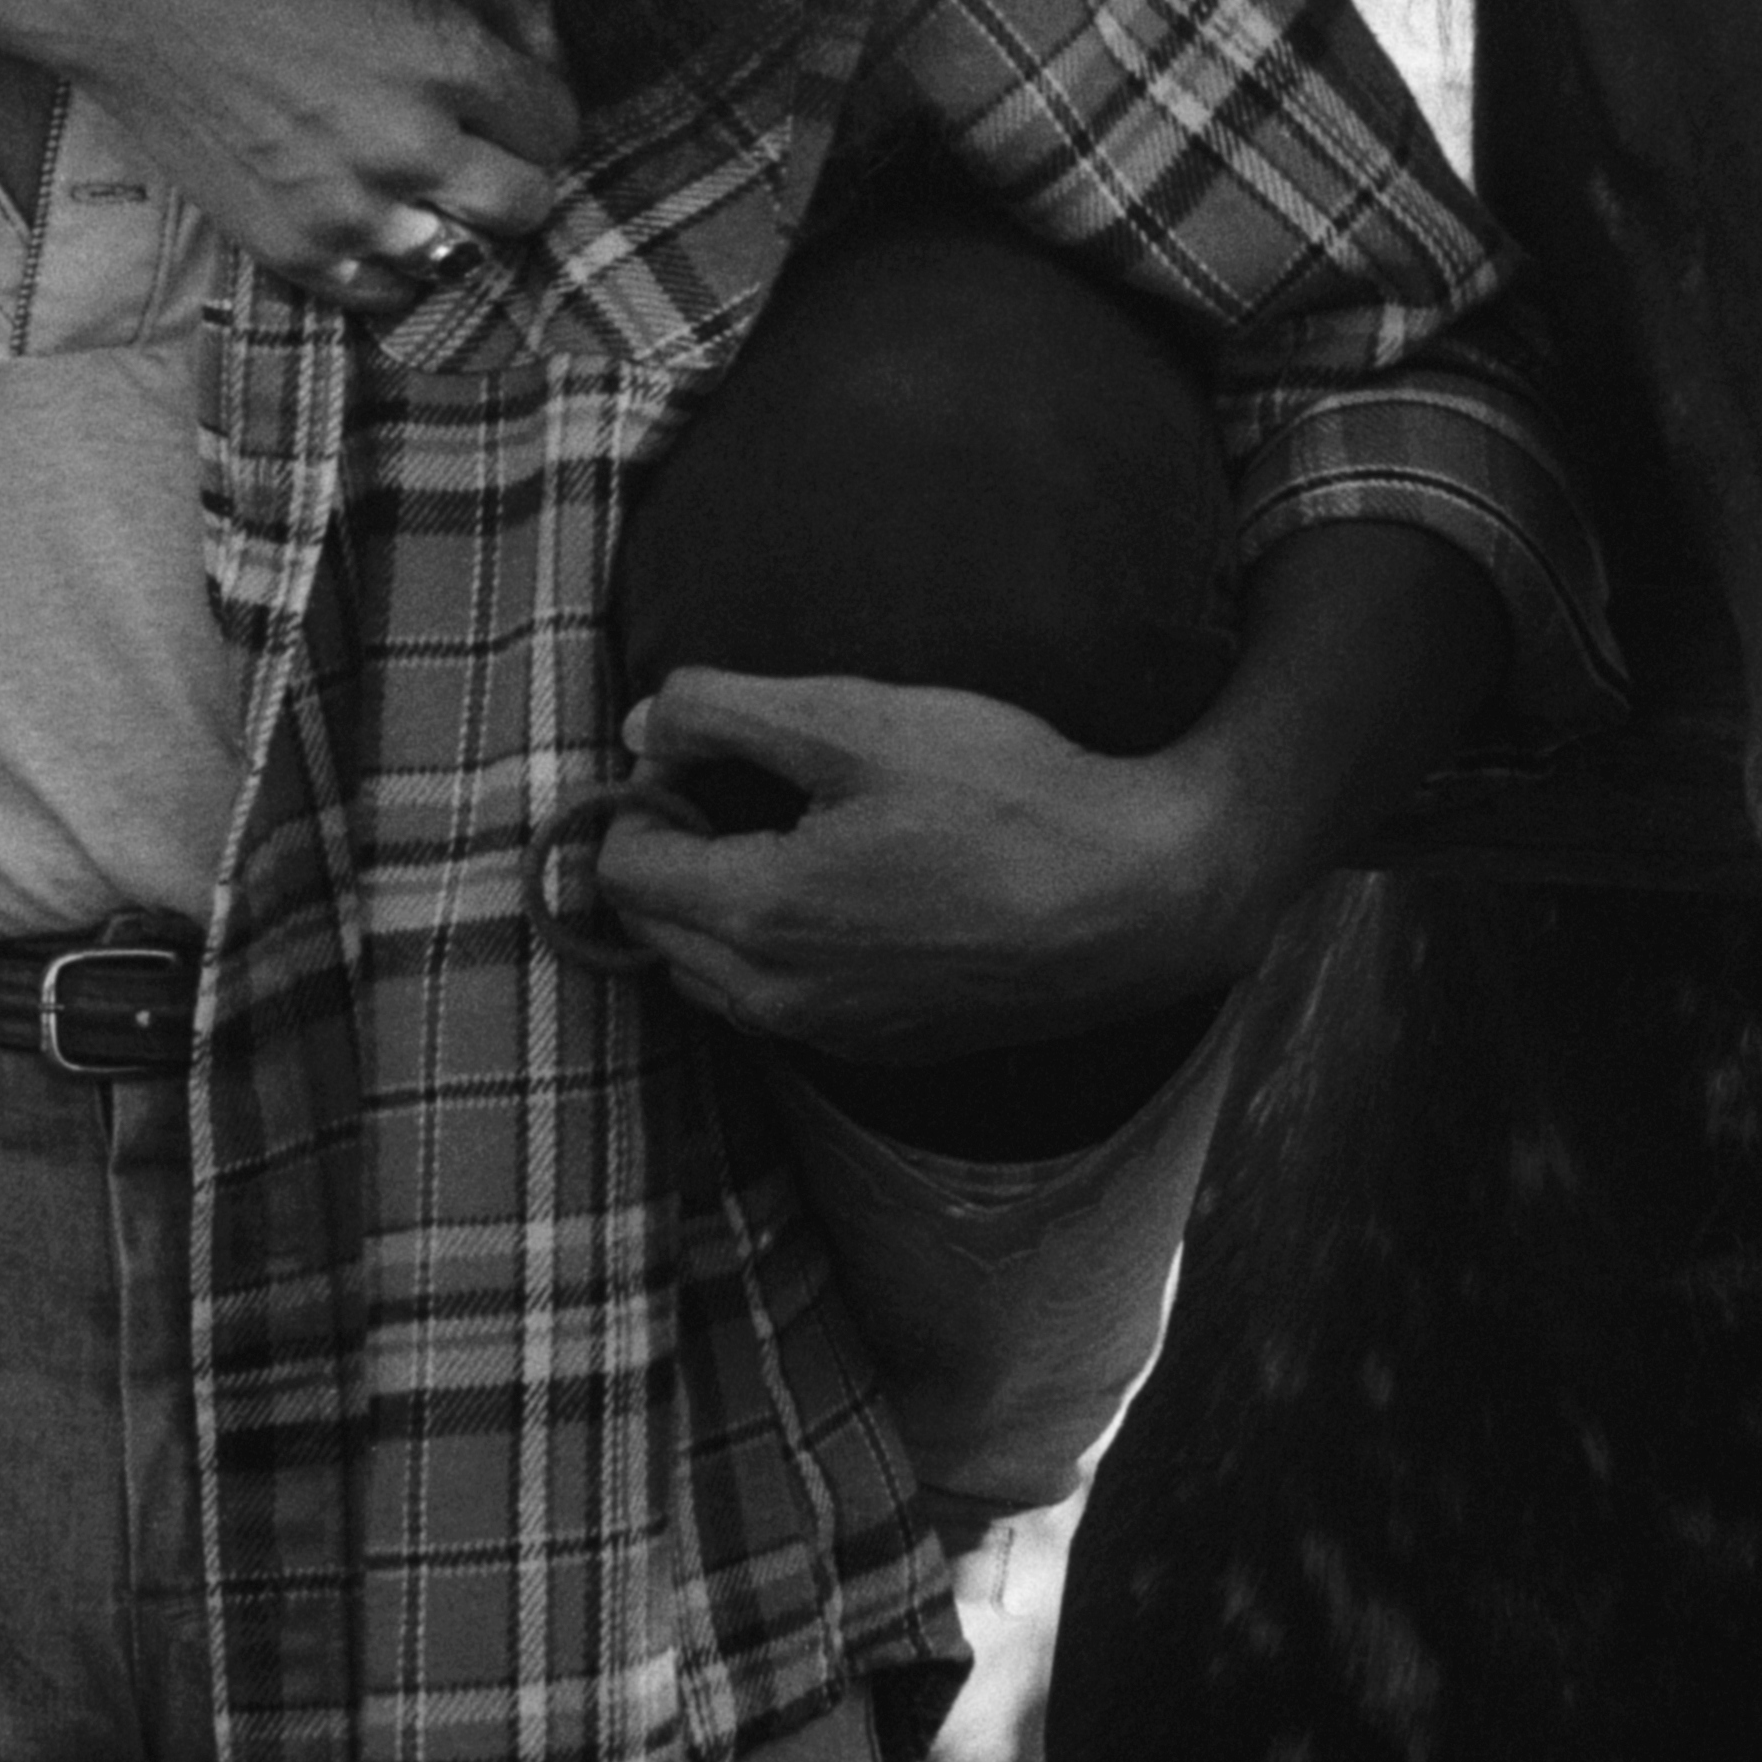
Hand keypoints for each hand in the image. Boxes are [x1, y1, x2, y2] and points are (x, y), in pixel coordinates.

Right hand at [101, 0, 577, 300]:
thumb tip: (544, 45)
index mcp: (450, 61)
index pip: (556, 126)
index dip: (538, 111)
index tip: (511, 104)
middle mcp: (413, 147)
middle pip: (527, 204)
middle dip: (514, 174)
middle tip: (481, 154)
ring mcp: (353, 209)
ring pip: (464, 257)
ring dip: (455, 223)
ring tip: (427, 191)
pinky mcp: (294, 250)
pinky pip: (386, 291)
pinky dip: (393, 264)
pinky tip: (381, 224)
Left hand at [593, 674, 1238, 1061]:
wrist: (1139, 897)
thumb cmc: (1004, 797)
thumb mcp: (854, 718)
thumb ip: (723, 713)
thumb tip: (640, 726)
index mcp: (759, 918)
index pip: (622, 872)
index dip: (644, 801)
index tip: (703, 757)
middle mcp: (781, 1001)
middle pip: (655, 932)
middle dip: (671, 858)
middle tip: (745, 786)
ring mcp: (836, 1037)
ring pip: (714, 978)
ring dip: (719, 909)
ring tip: (794, 833)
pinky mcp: (888, 1048)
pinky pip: (784, 1004)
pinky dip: (780, 951)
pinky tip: (852, 889)